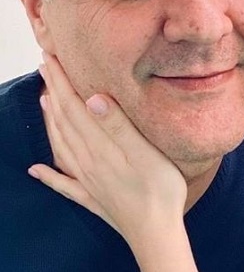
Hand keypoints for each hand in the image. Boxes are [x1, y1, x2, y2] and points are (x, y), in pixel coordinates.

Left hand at [30, 53, 187, 246]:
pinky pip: (62, 182)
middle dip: (53, 92)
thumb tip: (92, 98)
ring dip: (50, 121)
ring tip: (44, 101)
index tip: (52, 58)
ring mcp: (87, 180)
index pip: (74, 108)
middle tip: (44, 68)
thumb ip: (118, 126)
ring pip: (60, 145)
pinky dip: (47, 173)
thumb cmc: (159, 189)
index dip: (61, 82)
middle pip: (64, 121)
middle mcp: (87, 161)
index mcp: (100, 147)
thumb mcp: (145, 153)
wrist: (156, 232)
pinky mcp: (92, 196)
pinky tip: (36, 170)